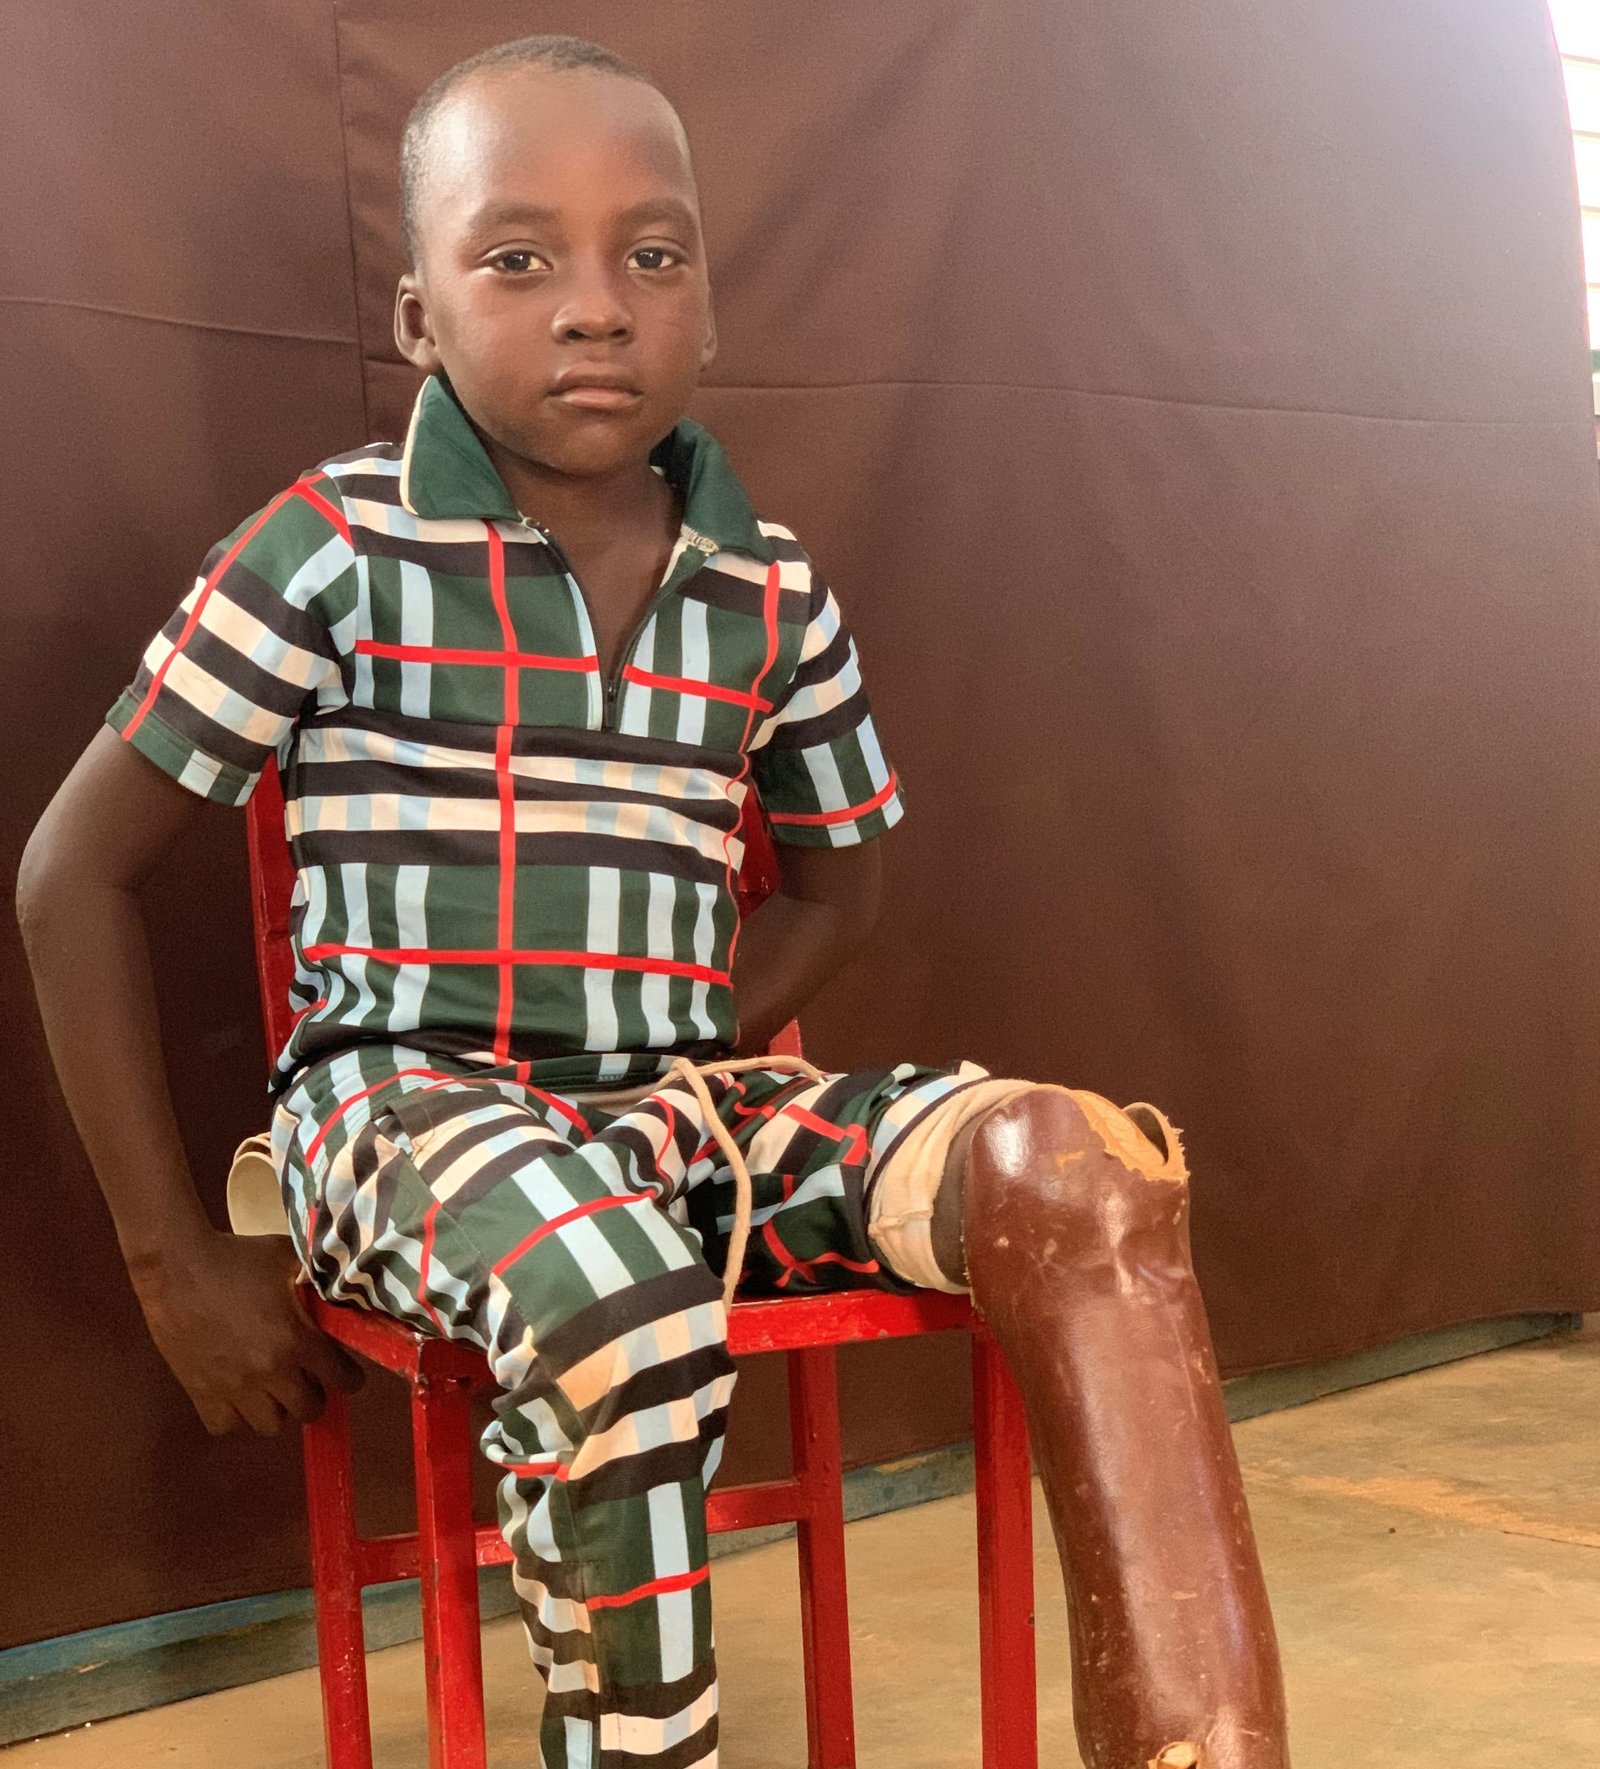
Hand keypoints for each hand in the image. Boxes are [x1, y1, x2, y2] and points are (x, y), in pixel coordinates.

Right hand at [130, 1231, 363, 1434]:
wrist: (177, 1266)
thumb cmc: (236, 1257)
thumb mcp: (289, 1259)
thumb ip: (318, 1280)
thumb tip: (339, 1288)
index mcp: (296, 1339)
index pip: (342, 1378)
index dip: (349, 1377)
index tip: (345, 1372)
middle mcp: (269, 1370)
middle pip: (309, 1410)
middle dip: (314, 1395)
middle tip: (306, 1378)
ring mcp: (233, 1387)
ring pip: (269, 1425)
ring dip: (276, 1408)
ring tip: (271, 1386)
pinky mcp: (200, 1392)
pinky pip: (225, 1425)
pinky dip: (234, 1416)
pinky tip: (236, 1393)